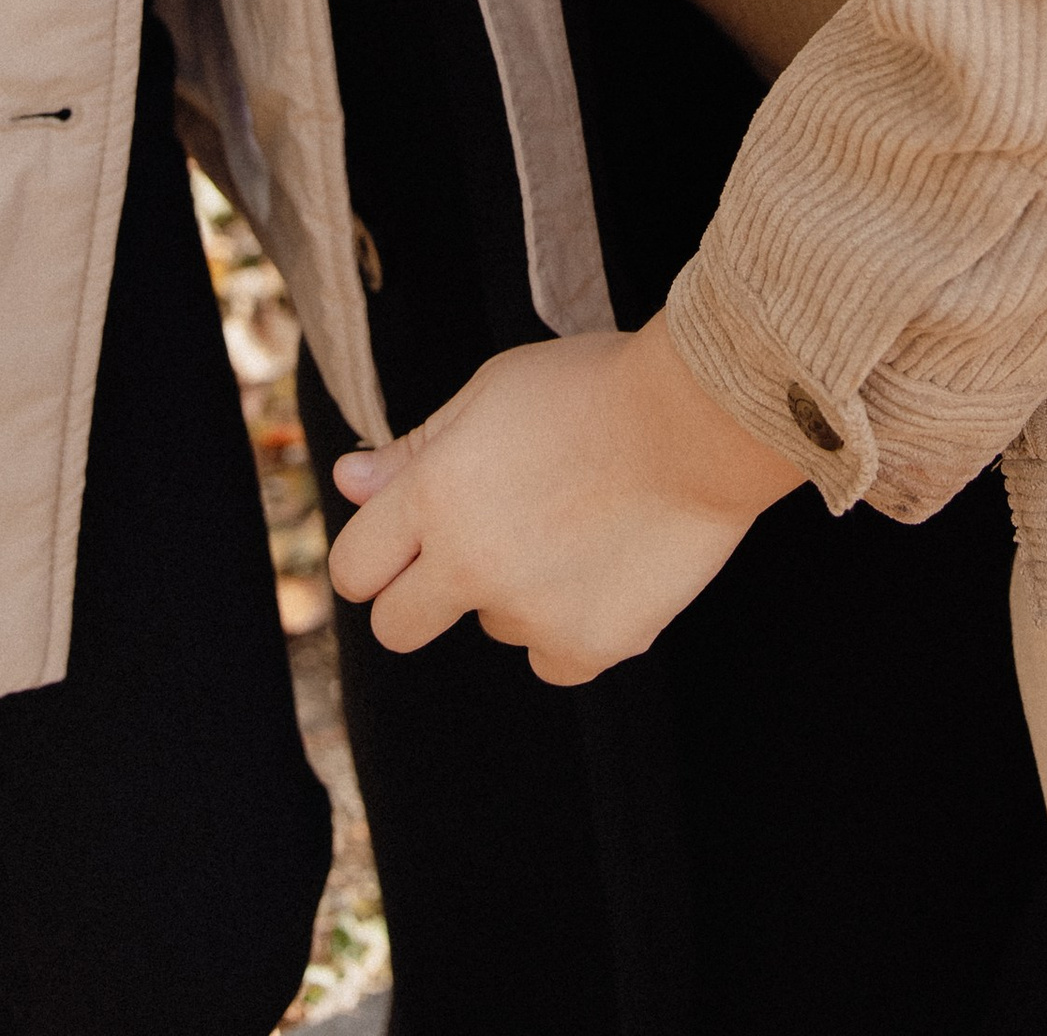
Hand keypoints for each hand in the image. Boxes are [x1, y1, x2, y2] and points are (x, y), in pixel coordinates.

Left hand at [325, 317, 803, 685]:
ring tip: (575, 522)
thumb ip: (414, 448)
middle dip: (419, 596)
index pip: (353, 568)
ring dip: (515, 591)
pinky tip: (605, 564)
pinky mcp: (589, 646)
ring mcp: (529, 613)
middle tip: (473, 550)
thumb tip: (346, 482)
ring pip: (494, 625)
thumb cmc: (593, 388)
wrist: (700, 419)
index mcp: (434, 496)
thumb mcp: (491, 391)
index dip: (373, 557)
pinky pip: (555, 658)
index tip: (397, 547)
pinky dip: (572, 624)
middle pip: (397, 627)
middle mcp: (469, 564)